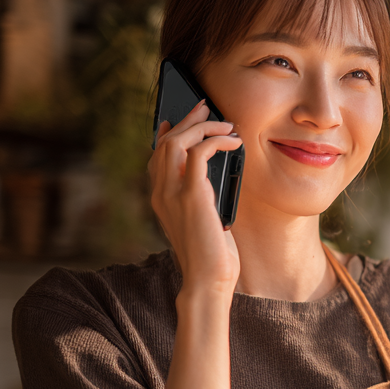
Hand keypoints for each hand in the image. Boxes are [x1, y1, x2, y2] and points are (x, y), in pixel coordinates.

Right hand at [148, 100, 243, 297]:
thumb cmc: (211, 255)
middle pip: (165, 142)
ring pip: (177, 142)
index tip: (180, 119)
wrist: (208, 280)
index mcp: (161, 199)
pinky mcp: (192, 195)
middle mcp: (161, 193)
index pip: (156, 157)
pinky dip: (216, 141)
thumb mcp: (203, 221)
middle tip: (207, 108)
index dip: (168, 134)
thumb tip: (211, 178)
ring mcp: (173, 193)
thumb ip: (199, 199)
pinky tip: (233, 142)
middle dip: (188, 121)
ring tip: (226, 124)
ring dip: (202, 127)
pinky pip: (198, 153)